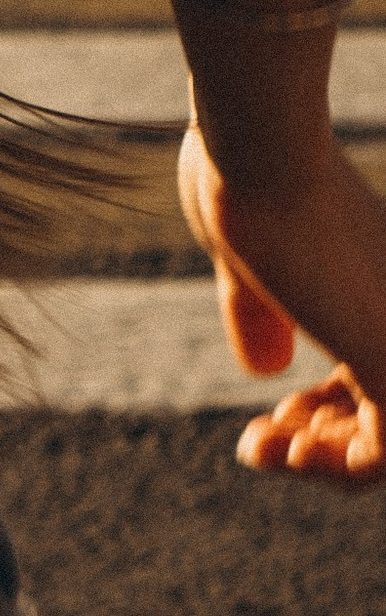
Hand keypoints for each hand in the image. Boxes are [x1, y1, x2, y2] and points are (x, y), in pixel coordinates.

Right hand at [176, 124, 385, 480]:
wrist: (259, 145)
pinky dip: (331, 469)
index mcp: (377, 287)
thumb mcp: (245, 257)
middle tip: (259, 442)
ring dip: (320, 464)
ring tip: (262, 449)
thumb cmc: (243, 177)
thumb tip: (266, 369)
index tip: (271, 413)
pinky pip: (382, 456)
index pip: (376, 379)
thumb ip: (259, 313)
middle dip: (318, 444)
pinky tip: (275, 448)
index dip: (327, 414)